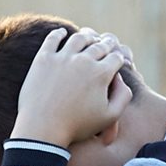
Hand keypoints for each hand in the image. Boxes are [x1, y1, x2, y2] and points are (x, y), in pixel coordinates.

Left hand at [10, 27, 132, 147]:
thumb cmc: (76, 128)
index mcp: (102, 73)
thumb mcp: (108, 118)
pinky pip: (53, 38)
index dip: (118, 59)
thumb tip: (122, 77)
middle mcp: (84, 60)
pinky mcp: (43, 58)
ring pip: (79, 38)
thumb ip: (124, 96)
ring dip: (87, 37)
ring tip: (88, 38)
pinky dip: (59, 33)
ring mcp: (63, 57)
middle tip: (106, 45)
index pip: (116, 57)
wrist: (42, 131)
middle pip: (100, 45)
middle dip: (106, 45)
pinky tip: (62, 33)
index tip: (116, 61)